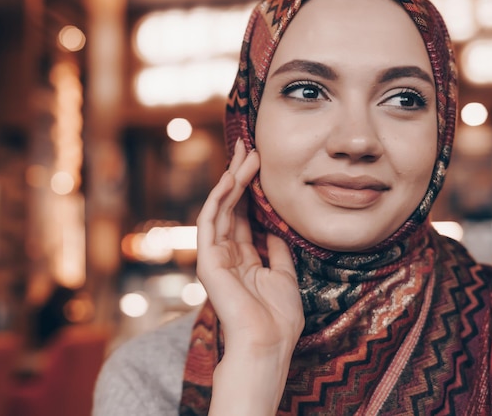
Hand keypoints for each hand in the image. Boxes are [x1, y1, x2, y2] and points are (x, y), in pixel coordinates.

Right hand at [196, 139, 303, 414]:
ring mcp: (215, 256)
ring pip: (220, 208)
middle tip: (250, 148)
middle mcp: (226, 254)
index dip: (252, 191)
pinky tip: (232, 177)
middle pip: (231, 207)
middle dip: (240, 177)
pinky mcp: (207, 259)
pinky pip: (210, 221)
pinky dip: (220, 197)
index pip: (244, 217)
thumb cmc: (278, 319)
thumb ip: (278, 252)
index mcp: (243, 260)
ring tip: (246, 154)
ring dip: (232, 179)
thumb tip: (277, 230)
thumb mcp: (285, 277)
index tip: (261, 166)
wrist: (268, 344)